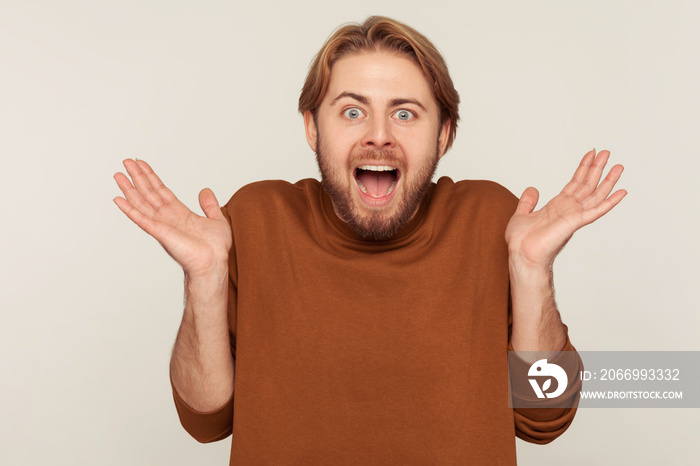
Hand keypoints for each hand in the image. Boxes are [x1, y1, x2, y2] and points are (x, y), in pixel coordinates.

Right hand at [113, 159, 231, 277]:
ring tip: (118, 174)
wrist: (214, 263)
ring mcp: (162, 225)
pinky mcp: (160, 233)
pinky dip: (129, 209)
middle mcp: (168, 218)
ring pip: (142, 203)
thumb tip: (205, 191)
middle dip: (138, 177)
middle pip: (148, 193)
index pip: (161, 191)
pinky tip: (118, 199)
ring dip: (129, 189)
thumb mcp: (217, 220)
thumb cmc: (215, 249)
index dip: (151, 177)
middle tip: (126, 161)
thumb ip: (209, 205)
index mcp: (180, 213)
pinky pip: (142, 219)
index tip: (141, 164)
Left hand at [505, 149, 626, 269]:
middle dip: (597, 168)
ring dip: (608, 181)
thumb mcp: (521, 215)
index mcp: (558, 206)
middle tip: (608, 153)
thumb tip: (532, 189)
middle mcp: (569, 210)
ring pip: (595, 195)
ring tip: (619, 166)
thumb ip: (528, 202)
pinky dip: (610, 202)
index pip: (574, 183)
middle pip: (587, 185)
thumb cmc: (521, 242)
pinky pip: (596, 211)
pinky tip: (621, 192)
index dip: (583, 168)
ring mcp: (574, 216)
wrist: (521, 255)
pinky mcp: (575, 223)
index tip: (591, 154)